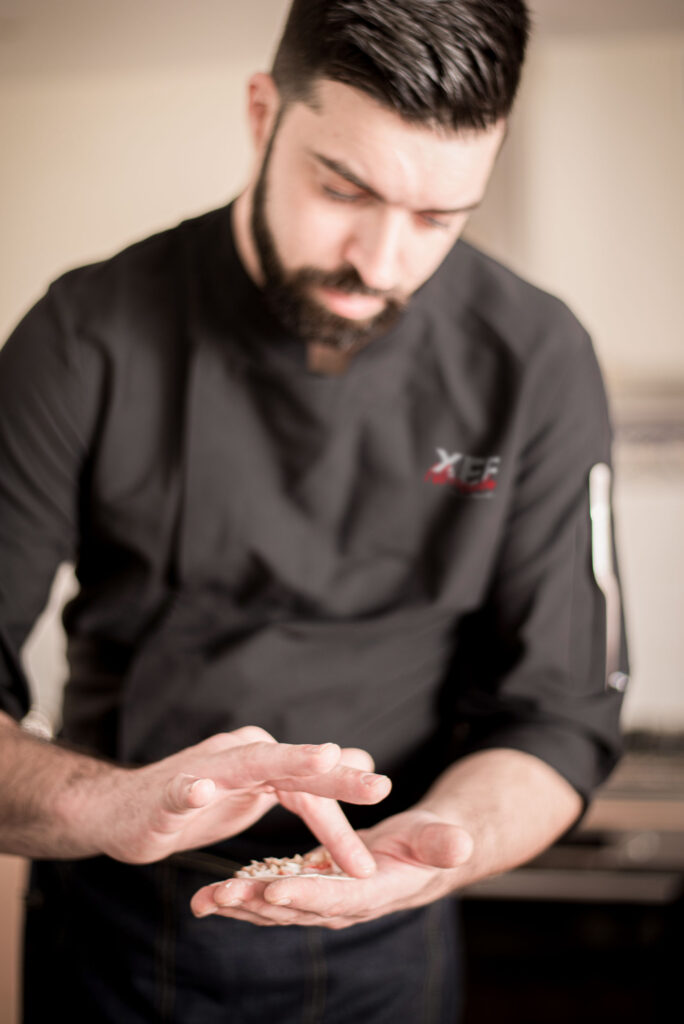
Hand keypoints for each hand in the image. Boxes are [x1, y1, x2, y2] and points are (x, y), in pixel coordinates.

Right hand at [73, 726, 390, 874]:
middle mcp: (238, 756)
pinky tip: (203, 791)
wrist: (120, 810)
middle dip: (338, 775)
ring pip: (250, 764)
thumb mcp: (256, 792)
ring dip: (286, 760)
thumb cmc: (194, 803)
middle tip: (381, 786)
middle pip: (294, 766)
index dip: (343, 810)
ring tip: (322, 759)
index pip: (310, 785)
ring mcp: (203, 771)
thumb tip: (358, 758)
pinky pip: (183, 789)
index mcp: (261, 762)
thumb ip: (304, 781)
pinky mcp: (167, 794)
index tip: (378, 833)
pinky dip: (193, 789)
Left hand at [189, 807, 473, 927]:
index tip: (272, 887)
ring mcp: (326, 899)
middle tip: (219, 893)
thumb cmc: (437, 841)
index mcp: (375, 892)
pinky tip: (211, 892)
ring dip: (240, 903)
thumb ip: (442, 844)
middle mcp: (346, 904)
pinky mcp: (313, 887)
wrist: (428, 854)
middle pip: (296, 907)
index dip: (304, 894)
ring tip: (203, 898)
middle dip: (256, 903)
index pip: (336, 896)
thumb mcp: (441, 838)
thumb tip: (460, 845)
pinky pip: (274, 892)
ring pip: (277, 904)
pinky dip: (243, 893)